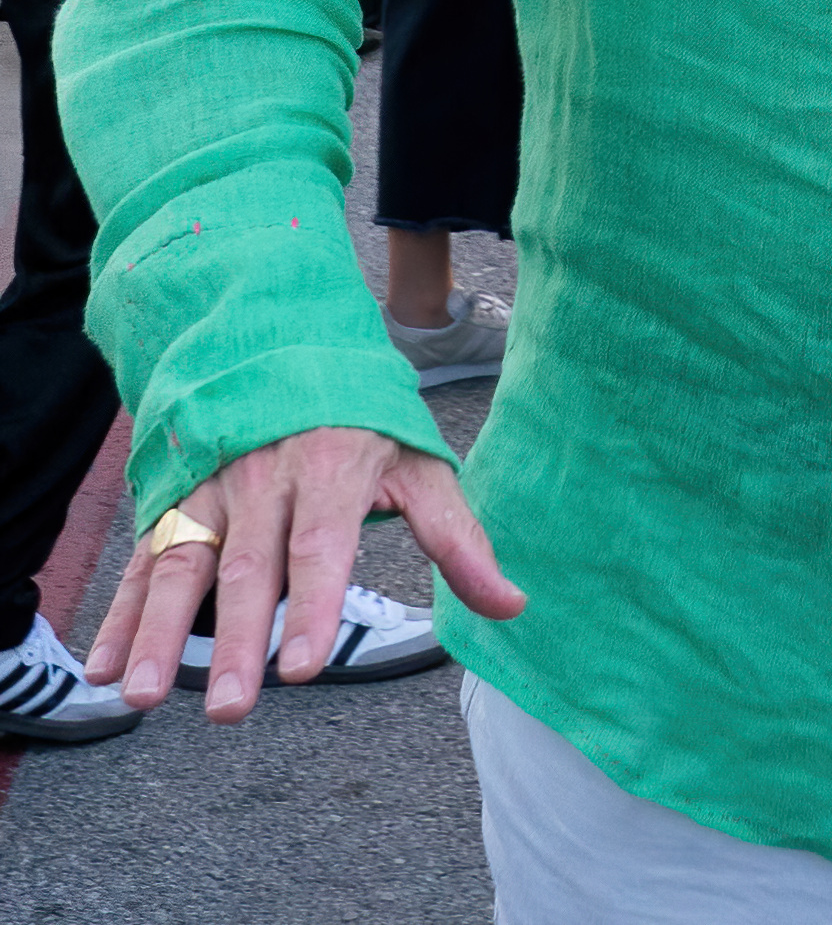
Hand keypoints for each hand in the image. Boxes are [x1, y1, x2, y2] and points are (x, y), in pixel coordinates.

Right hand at [86, 426, 524, 724]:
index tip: (302, 666)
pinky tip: (106, 664)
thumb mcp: (418, 462)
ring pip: (182, 563)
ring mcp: (213, 487)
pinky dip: (121, 613)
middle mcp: (265, 478)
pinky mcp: (175, 498)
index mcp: (330, 467)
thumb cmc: (361, 416)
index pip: (321, 545)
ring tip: (144, 693)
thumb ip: (458, 538)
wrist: (284, 338)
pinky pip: (145, 558)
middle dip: (237, 639)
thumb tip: (511, 606)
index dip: (312, 604)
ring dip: (160, 631)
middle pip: (250, 566)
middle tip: (231, 707)